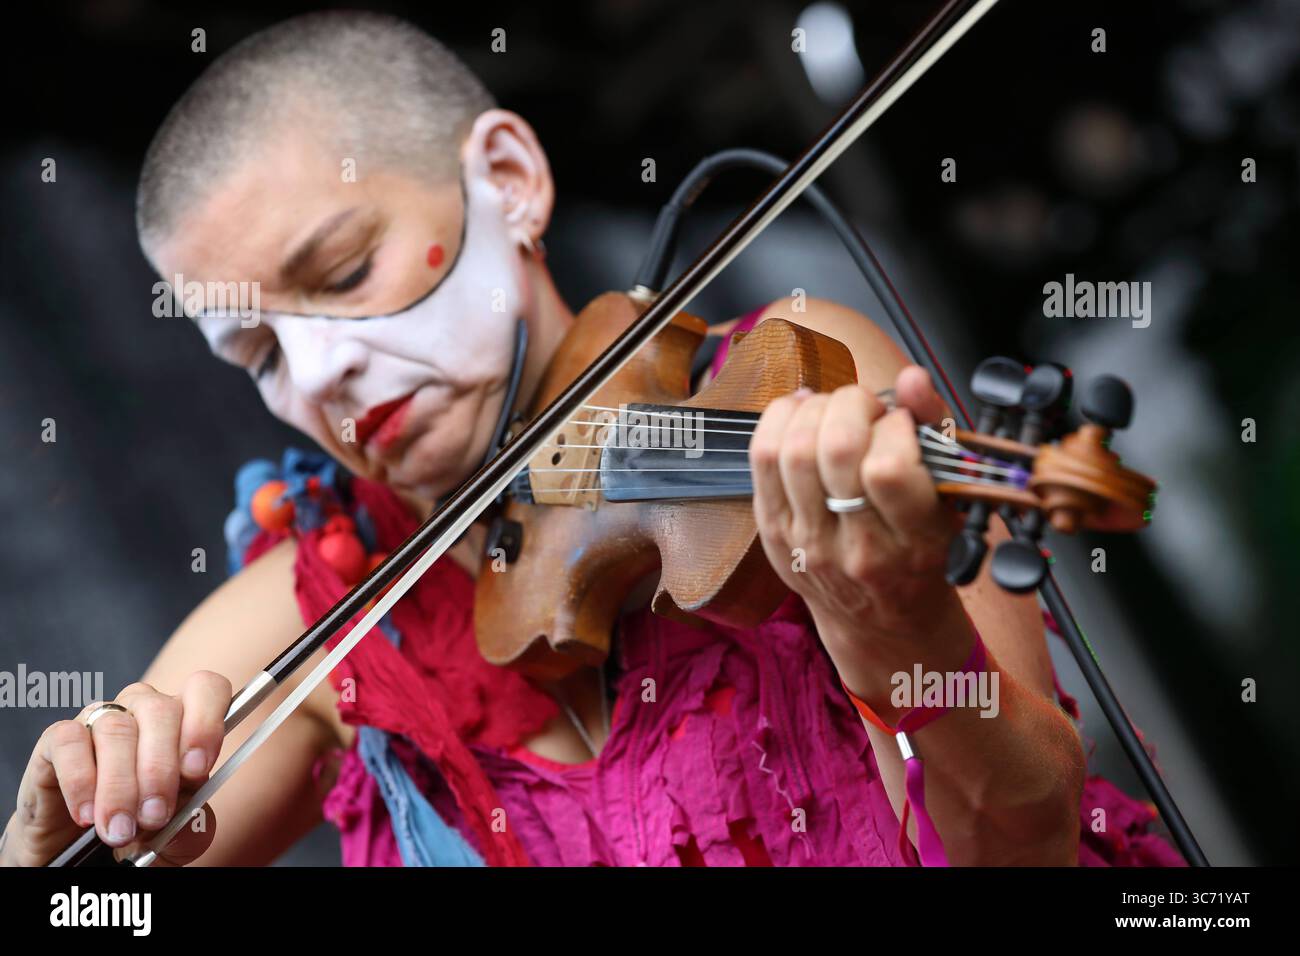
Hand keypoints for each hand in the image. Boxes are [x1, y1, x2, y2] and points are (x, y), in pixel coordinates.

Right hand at [2, 672, 227, 866]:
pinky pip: (69, 742)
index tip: (197, 770)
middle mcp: (144, 708)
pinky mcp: (58, 738)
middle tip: (154, 817)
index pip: (206, 688)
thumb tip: (191, 817)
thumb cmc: (140, 826)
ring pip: (116, 728)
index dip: (205, 723)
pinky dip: (80, 781)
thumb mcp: (176, 834)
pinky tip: (86, 815)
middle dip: (160, 770)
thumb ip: (192, 825)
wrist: (84, 848)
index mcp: (185, 719)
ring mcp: (101, 718)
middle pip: (161, 711)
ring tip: (120, 829)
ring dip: (120, 784)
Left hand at [749, 365, 965, 664]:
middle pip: (834, 450)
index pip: (886, 469)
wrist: (881, 618)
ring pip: (792, 450)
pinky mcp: (772, 533)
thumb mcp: (949, 497)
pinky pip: (760, 459)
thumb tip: (911, 378)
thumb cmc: (922, 549)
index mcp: (912, 541)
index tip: (902, 424)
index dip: (894, 426)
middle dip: (852, 405)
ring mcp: (807, 542)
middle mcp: (856, 548)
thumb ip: (934, 429)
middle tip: (867, 408)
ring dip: (816, 410)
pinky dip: (779, 420)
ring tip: (836, 411)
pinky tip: (802, 413)